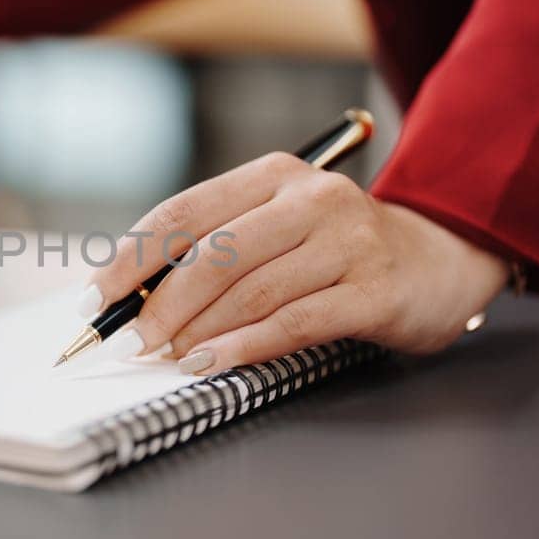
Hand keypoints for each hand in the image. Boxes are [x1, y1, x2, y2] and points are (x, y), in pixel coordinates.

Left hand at [83, 152, 508, 373]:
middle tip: (129, 341)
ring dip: (195, 331)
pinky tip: (211, 363)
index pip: (184, 212)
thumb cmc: (340, 250)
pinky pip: (294, 321)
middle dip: (159, 303)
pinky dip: (244, 346)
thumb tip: (133, 296)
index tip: (95, 298)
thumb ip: (218, 249)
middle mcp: (311, 199)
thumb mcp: (279, 228)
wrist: (443, 259)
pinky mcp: (374, 290)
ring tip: (163, 357)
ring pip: (250, 291)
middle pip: (214, 254)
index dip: (131, 258)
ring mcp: (347, 243)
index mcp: (275, 175)